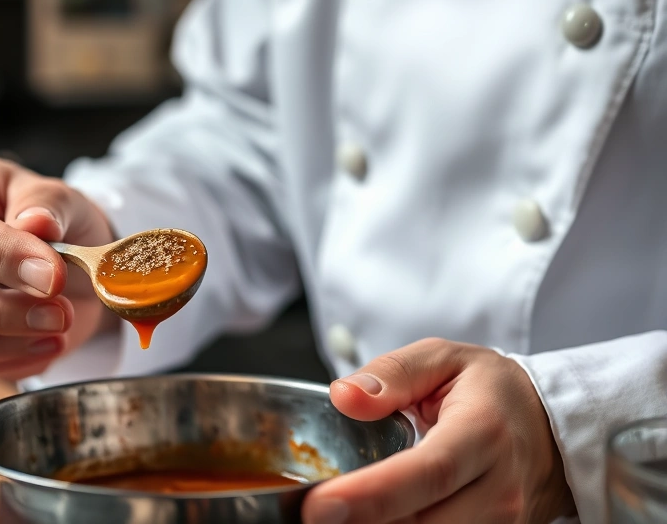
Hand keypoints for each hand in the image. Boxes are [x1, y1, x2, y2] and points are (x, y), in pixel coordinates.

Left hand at [303, 338, 576, 523]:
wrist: (553, 429)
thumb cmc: (492, 391)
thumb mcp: (443, 359)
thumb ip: (391, 373)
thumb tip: (344, 396)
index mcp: (484, 432)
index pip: (428, 472)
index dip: (373, 494)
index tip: (320, 505)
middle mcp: (500, 488)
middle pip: (425, 523)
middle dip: (363, 521)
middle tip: (312, 511)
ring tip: (339, 513)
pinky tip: (367, 518)